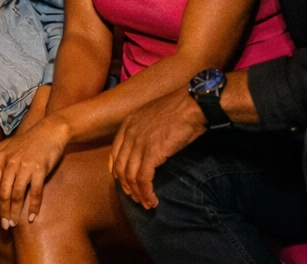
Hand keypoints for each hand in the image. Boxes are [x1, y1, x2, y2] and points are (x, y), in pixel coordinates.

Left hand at [0, 114, 70, 227]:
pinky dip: (33, 206)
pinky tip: (31, 217)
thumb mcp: (2, 147)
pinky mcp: (40, 170)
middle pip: (2, 193)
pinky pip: (35, 192)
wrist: (49, 131)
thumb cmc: (25, 141)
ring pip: (16, 195)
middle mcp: (10, 163)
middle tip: (1, 225)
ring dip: (14, 212)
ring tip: (12, 224)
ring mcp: (25, 167)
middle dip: (0, 212)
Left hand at [110, 89, 206, 208]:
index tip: (125, 183)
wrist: (191, 105)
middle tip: (136, 197)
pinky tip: (152, 200)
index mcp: (128, 124)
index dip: (118, 171)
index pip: (114, 153)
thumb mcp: (152, 116)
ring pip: (130, 176)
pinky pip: (143, 178)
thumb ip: (144, 130)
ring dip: (137, 193)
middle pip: (120, 167)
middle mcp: (129, 133)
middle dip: (127, 186)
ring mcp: (139, 143)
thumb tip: (147, 147)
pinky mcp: (152, 152)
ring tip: (146, 203)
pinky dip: (146, 192)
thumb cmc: (178, 109)